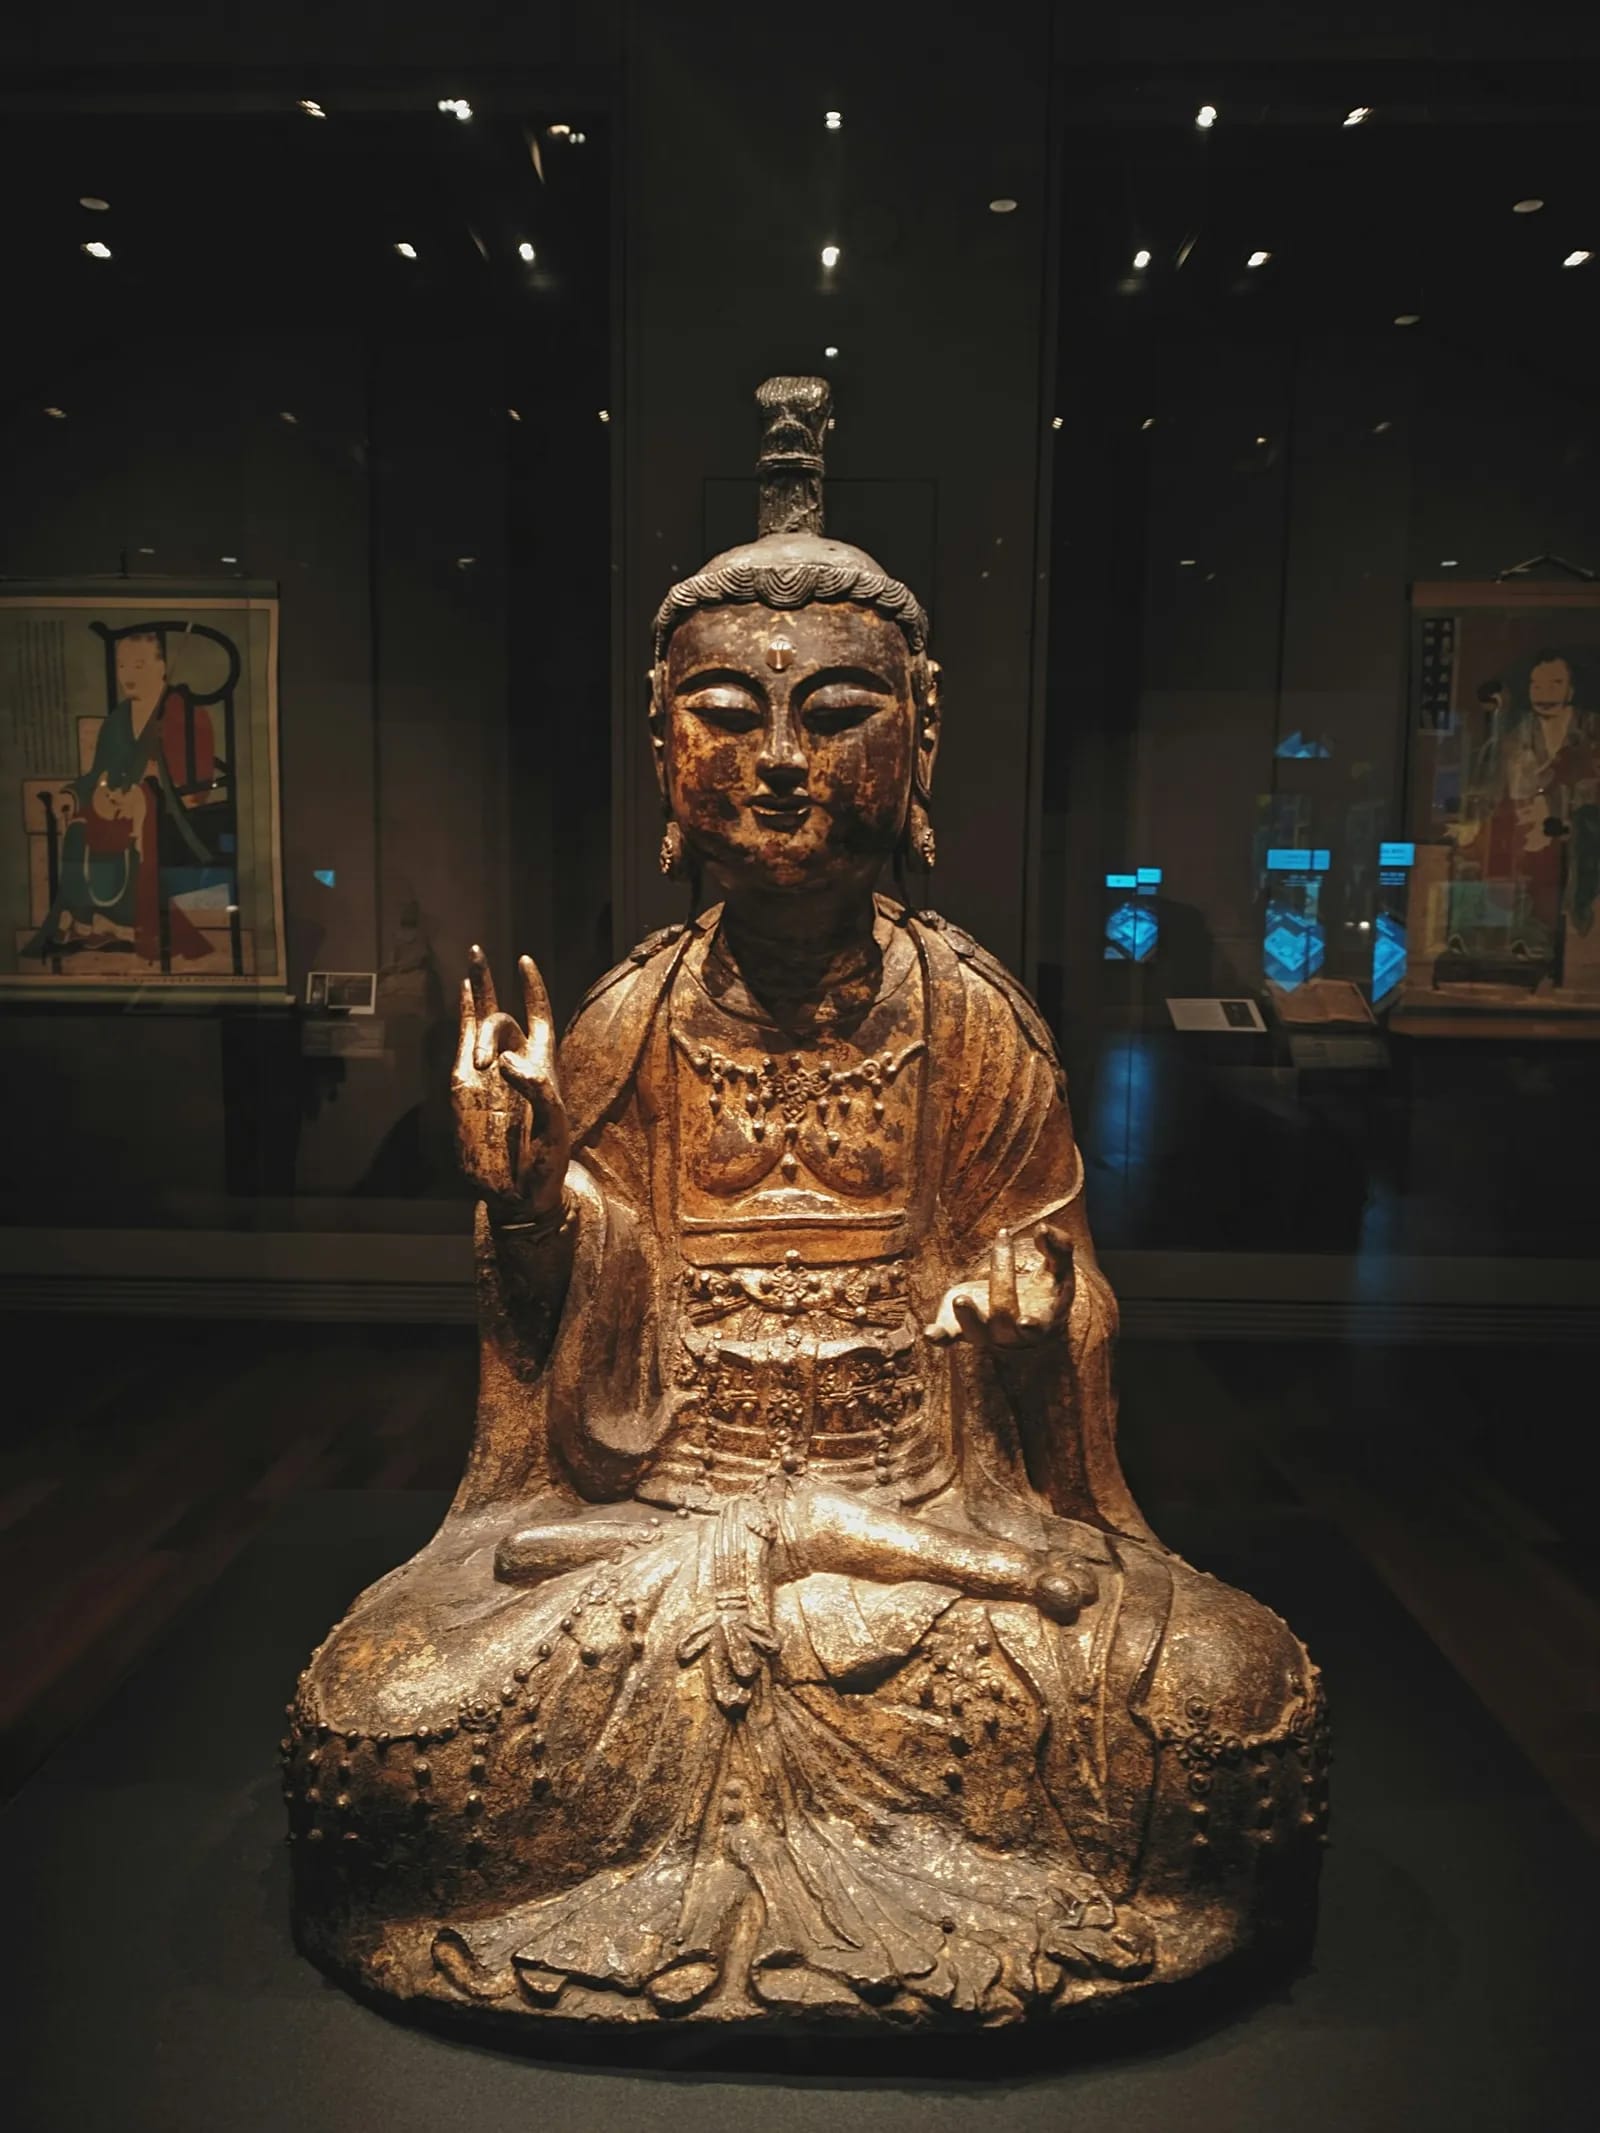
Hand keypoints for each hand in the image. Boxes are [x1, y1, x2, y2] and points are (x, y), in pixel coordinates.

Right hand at [452, 945, 569, 1218]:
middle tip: (487, 1063)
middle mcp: (517, 1062)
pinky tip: (464, 989)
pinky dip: (464, 1014)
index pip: (540, 1018)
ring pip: (484, 1021)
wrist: (520, 1191)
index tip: (524, 961)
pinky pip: (462, 1042)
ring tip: (475, 958)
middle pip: (505, 1021)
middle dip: (492, 1029)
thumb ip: (536, 1088)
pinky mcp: (465, 1087)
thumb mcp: (554, 1123)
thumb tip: (503, 1061)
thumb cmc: (547, 1159)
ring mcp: (489, 1073)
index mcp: (544, 1066)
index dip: (533, 990)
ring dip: (481, 990)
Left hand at [924, 1223, 1075, 1350]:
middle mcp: (1010, 1333)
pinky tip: (928, 1333)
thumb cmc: (1046, 1286)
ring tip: (960, 1299)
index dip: (1031, 1327)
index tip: (1025, 1321)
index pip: (1035, 1327)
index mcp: (1039, 1322)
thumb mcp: (1060, 1267)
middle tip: (1004, 1241)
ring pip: (974, 1332)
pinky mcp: (960, 1327)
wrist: (1024, 1308)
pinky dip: (938, 1335)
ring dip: (967, 1317)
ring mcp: (983, 1332)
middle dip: (1002, 1279)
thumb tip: (1043, 1229)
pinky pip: (947, 1337)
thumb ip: (1059, 1247)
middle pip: (1004, 1314)